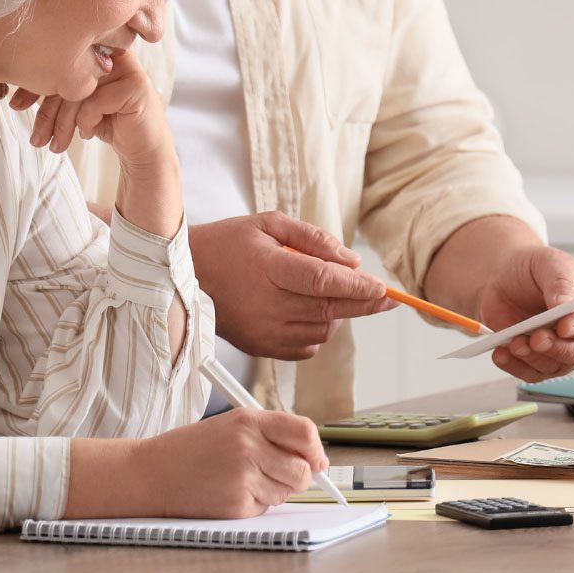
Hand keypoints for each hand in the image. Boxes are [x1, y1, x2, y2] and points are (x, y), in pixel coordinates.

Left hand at [10, 52, 169, 167]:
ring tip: (57, 145)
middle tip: (36, 139)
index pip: (59, 60)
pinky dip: (86, 123)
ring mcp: (128, 67)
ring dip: (63, 123)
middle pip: (68, 74)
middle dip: (47, 111)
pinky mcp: (137, 87)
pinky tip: (88, 134)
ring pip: (80, 89)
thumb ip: (56, 89)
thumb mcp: (76, 103)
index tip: (16, 105)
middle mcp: (113, 52)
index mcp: (97, 49)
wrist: (141, 149)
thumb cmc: (108, 122)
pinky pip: (96, 101)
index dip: (35, 83)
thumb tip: (14, 97)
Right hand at [132, 408, 328, 518]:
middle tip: (282, 474)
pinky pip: (265, 508)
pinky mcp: (236, 505)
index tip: (318, 460)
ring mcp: (242, 477)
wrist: (152, 473)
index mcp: (249, 420)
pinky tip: (230, 491)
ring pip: (286, 492)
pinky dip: (255, 504)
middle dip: (299, 476)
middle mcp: (248, 446)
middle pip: (302, 469)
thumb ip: (270, 434)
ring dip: (275, 490)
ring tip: (244, 479)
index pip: (304, 431)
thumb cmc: (192, 449)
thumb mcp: (231, 425)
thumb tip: (312, 458)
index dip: (316, 449)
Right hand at [188, 213, 396, 359]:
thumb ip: (312, 239)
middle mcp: (267, 304)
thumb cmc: (227, 244)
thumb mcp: (268, 224)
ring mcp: (264, 331)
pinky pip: (307, 348)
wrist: (186, 276)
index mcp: (268, 267)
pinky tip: (306, 310)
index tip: (384, 289)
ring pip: (322, 329)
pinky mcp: (262, 348)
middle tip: (388, 298)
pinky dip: (318, 331)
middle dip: (364, 303)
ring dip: (337, 313)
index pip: (323, 280)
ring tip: (323, 291)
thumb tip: (351, 261)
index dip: (357, 287)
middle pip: (330, 308)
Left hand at [478, 246, 573, 382]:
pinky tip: (501, 354)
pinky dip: (516, 366)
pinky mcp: (539, 359)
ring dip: (534, 358)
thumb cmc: (533, 268)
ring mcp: (563, 348)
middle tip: (536, 339)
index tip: (564, 327)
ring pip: (556, 366)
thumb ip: (560, 283)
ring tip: (514, 343)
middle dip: (557, 348)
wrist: (504, 278)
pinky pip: (532, 373)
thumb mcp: (549, 262)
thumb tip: (565, 306)